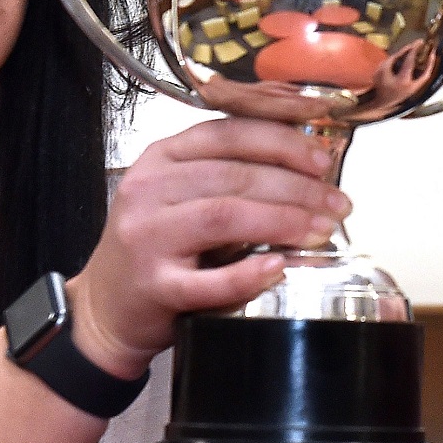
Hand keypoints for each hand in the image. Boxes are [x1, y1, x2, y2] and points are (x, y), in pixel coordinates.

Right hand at [66, 118, 348, 380]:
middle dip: (297, 187)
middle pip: (235, 175)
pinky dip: (248, 274)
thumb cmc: (156, 247)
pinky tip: (280, 269)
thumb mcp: (182, 196)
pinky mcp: (153, 286)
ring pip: (225, 216)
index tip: (323, 159)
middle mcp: (149, 190)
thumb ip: (230, 175)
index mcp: (161, 158)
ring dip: (283, 220)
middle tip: (337, 202)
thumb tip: (309, 166)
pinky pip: (208, 280)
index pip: (228, 134)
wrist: (106, 308)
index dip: (282, 142)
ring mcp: (147, 237)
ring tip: (322, 229)